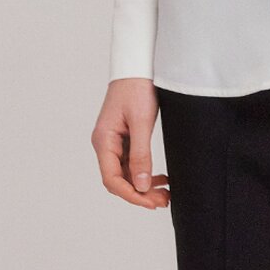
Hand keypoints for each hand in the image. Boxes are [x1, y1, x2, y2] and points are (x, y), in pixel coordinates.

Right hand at [92, 78, 169, 208]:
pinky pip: (132, 164)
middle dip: (140, 194)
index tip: (150, 203)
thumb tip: (141, 185)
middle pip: (119, 180)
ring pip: (127, 174)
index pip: (112, 179)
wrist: (137, 67)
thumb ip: (141, 154)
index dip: (130, 195)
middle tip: (163, 202)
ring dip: (144, 186)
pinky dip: (145, 173)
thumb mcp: (142, 122)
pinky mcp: (124, 139)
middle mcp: (105, 144)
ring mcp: (114, 143)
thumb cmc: (137, 88)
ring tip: (165, 194)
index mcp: (103, 141)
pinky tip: (161, 179)